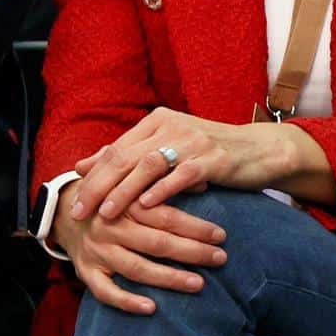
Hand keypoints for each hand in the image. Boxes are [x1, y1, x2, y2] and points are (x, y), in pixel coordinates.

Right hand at [53, 181, 227, 314]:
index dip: (195, 227)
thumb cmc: (111, 193)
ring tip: (198, 284)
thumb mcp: (134, 181)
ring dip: (169, 278)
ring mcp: (97, 252)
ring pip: (137, 269)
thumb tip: (202, 183)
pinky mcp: (85, 272)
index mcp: (125, 204)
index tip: (221, 235)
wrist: (65, 209)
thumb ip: (164, 181)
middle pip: (157, 244)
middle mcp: (111, 229)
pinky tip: (151, 308)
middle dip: (192, 253)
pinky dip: (127, 301)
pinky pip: (105, 292)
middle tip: (220, 259)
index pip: (166, 217)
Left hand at [71, 108, 286, 220]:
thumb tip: (84, 163)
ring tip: (106, 214)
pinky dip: (161, 191)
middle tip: (80, 212)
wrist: (262, 150)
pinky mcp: (214, 158)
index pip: (115, 149)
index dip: (92, 176)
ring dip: (123, 191)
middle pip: (125, 156)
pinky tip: (146, 207)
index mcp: (158, 121)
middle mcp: (173, 126)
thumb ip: (129, 153)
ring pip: (148, 165)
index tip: (74, 202)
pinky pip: (181, 175)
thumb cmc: (212, 153)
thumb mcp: (169, 147)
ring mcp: (195, 141)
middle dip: (98, 186)